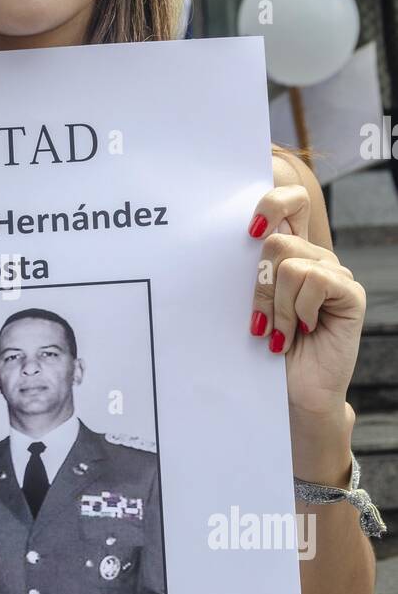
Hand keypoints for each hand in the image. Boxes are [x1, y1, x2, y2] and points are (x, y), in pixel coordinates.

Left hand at [247, 186, 365, 418]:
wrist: (293, 392)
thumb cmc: (267, 350)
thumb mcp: (251, 306)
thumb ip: (250, 273)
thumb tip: (243, 240)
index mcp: (290, 254)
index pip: (290, 202)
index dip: (271, 203)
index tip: (249, 231)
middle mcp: (314, 257)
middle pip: (276, 241)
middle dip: (258, 287)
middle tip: (260, 322)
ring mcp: (335, 274)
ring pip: (290, 265)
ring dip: (277, 307)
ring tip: (280, 334)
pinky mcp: (350, 293)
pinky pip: (315, 281)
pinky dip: (299, 311)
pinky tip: (303, 330)